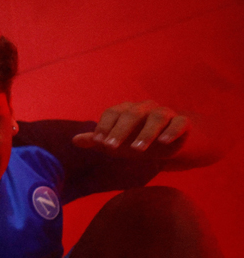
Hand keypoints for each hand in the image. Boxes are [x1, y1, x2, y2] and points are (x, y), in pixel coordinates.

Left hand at [72, 100, 188, 155]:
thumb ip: (97, 140)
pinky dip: (172, 130)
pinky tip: (165, 141)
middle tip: (111, 148)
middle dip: (120, 131)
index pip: (112, 113)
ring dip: (146, 133)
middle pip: (132, 114)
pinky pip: (179, 122)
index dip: (105, 126)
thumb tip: (74, 140)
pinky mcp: (183, 121)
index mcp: (126, 110)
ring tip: (138, 149)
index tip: (99, 142)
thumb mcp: (116, 143)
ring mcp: (165, 113)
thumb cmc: (137, 140)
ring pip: (157, 116)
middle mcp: (145, 108)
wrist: (171, 143)